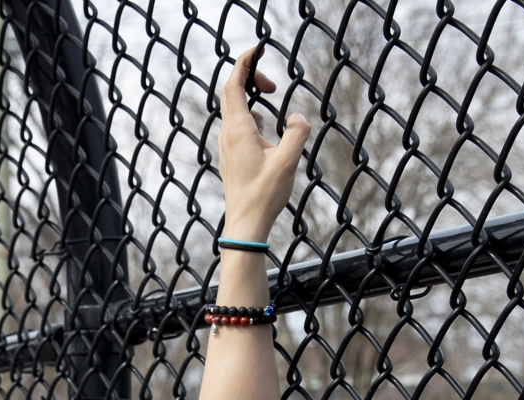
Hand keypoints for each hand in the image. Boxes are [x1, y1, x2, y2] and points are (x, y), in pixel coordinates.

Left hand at [218, 45, 310, 243]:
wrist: (245, 225)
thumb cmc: (264, 196)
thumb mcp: (288, 161)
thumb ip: (297, 133)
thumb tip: (297, 117)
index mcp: (238, 130)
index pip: (234, 84)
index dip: (244, 63)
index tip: (258, 50)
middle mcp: (228, 135)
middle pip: (231, 92)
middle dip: (249, 77)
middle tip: (271, 83)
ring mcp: (226, 146)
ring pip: (233, 109)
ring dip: (249, 95)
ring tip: (269, 94)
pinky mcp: (230, 156)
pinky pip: (236, 124)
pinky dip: (249, 113)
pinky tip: (264, 126)